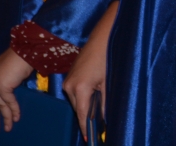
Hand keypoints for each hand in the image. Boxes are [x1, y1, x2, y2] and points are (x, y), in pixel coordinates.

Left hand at [0, 49, 32, 133]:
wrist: (24, 50)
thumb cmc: (17, 59)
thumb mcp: (4, 73)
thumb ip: (0, 85)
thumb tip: (3, 99)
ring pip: (0, 105)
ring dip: (5, 118)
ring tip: (7, 128)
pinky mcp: (2, 87)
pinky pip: (9, 102)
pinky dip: (13, 111)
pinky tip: (16, 118)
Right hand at [63, 5, 112, 138]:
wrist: (101, 39)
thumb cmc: (106, 58)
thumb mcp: (108, 82)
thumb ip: (105, 101)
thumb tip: (104, 117)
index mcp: (80, 88)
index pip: (82, 113)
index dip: (86, 127)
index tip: (89, 137)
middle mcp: (69, 86)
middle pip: (78, 108)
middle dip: (87, 117)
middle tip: (96, 127)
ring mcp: (67, 81)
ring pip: (76, 101)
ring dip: (86, 106)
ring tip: (97, 111)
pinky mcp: (69, 77)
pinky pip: (75, 92)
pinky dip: (83, 97)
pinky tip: (93, 96)